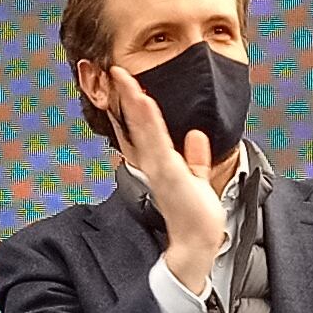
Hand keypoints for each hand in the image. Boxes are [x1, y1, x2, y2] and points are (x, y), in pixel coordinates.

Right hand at [108, 74, 227, 287]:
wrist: (197, 242)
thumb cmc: (195, 215)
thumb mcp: (196, 178)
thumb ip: (195, 158)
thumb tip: (197, 135)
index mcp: (159, 162)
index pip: (144, 128)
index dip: (133, 105)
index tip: (126, 83)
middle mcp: (154, 163)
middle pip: (137, 124)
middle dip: (127, 97)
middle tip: (116, 71)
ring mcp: (159, 168)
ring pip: (144, 129)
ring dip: (134, 104)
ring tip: (125, 80)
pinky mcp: (167, 175)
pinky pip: (157, 142)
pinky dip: (149, 122)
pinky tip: (144, 103)